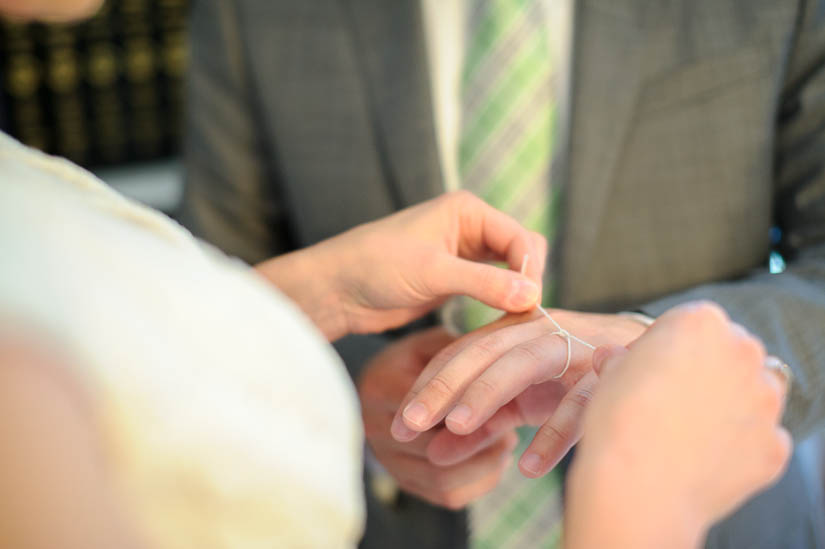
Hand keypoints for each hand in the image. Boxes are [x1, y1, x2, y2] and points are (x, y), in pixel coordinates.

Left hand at [255, 191, 546, 340]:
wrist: (337, 289)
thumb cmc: (375, 267)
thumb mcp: (433, 272)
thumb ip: (484, 283)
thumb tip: (532, 295)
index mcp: (467, 211)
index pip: (520, 237)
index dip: (530, 270)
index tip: (529, 304)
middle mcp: (470, 228)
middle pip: (522, 252)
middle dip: (528, 281)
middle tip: (523, 316)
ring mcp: (464, 255)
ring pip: (510, 272)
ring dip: (516, 294)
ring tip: (516, 323)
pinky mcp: (456, 280)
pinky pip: (493, 289)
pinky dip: (502, 304)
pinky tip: (501, 324)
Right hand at [359, 328, 519, 508]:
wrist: (388, 385)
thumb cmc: (420, 358)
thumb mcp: (433, 342)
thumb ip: (457, 350)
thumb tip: (492, 358)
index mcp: (379, 388)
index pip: (420, 410)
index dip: (460, 411)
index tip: (499, 402)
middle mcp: (374, 430)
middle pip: (432, 449)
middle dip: (477, 439)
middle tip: (511, 427)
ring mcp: (388, 462)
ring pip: (443, 480)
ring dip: (482, 465)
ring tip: (508, 443)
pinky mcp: (405, 482)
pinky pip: (448, 495)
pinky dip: (479, 482)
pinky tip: (497, 459)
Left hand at [390, 308, 645, 476]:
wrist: (657, 353)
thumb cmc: (575, 377)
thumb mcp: (521, 400)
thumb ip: (481, 422)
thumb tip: (434, 454)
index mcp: (513, 333)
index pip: (460, 352)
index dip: (427, 385)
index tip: (399, 421)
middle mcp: (538, 331)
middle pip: (482, 352)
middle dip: (442, 387)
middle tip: (408, 424)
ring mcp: (573, 347)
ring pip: (522, 364)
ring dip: (488, 393)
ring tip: (456, 427)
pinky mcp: (608, 370)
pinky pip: (577, 401)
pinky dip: (554, 433)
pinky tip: (529, 466)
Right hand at [566, 302, 790, 548]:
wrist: (638, 488)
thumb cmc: (619, 422)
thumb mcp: (610, 372)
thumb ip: (625, 357)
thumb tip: (616, 358)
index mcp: (702, 322)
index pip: (689, 322)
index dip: (664, 346)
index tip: (647, 368)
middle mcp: (743, 352)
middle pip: (728, 352)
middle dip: (704, 370)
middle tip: (668, 399)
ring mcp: (766, 401)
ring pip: (751, 392)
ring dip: (727, 403)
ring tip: (685, 429)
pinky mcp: (774, 445)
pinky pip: (757, 437)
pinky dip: (735, 445)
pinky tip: (700, 457)